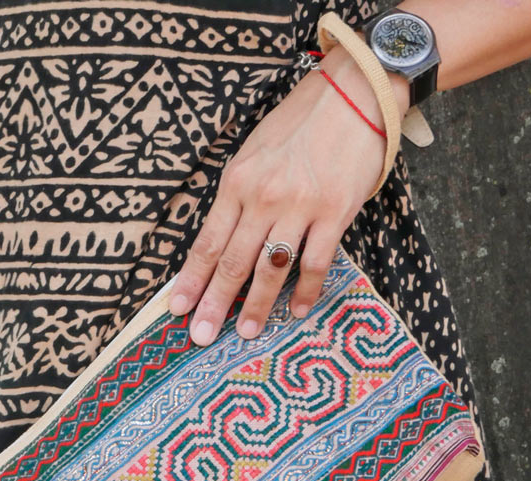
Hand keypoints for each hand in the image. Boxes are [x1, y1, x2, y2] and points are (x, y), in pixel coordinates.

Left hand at [169, 44, 408, 345]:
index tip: (177, 308)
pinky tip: (295, 311)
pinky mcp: (335, 212)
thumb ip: (235, 197)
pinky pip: (315, 261)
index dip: (191, 279)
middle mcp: (263, 198)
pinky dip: (305, 290)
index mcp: (236, 183)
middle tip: (201, 336)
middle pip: (232, 261)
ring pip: (270, 267)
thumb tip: (219, 242)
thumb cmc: (297, 126)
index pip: (207, 242)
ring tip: (246, 332)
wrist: (353, 94)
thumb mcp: (251, 155)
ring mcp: (300, 206)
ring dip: (256, 305)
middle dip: (214, 303)